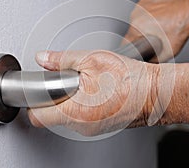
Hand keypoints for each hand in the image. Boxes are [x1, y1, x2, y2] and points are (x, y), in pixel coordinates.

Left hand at [27, 50, 158, 135]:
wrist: (155, 92)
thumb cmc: (130, 78)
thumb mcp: (92, 60)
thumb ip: (61, 60)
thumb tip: (43, 58)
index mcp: (75, 111)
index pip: (36, 116)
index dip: (32, 101)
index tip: (36, 90)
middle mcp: (81, 126)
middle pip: (50, 116)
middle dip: (53, 98)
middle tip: (66, 81)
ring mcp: (91, 129)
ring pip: (65, 116)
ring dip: (68, 101)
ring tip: (85, 86)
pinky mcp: (99, 128)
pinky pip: (80, 118)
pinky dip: (80, 106)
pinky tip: (94, 93)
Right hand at [123, 0, 188, 61]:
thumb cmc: (181, 29)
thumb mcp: (167, 54)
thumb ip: (152, 62)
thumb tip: (144, 65)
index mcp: (137, 27)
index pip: (126, 42)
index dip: (132, 48)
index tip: (139, 48)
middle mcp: (135, 15)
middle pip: (131, 31)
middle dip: (140, 36)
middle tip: (154, 37)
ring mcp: (140, 5)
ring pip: (136, 20)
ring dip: (143, 25)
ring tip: (157, 27)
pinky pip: (142, 10)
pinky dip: (148, 14)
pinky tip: (158, 18)